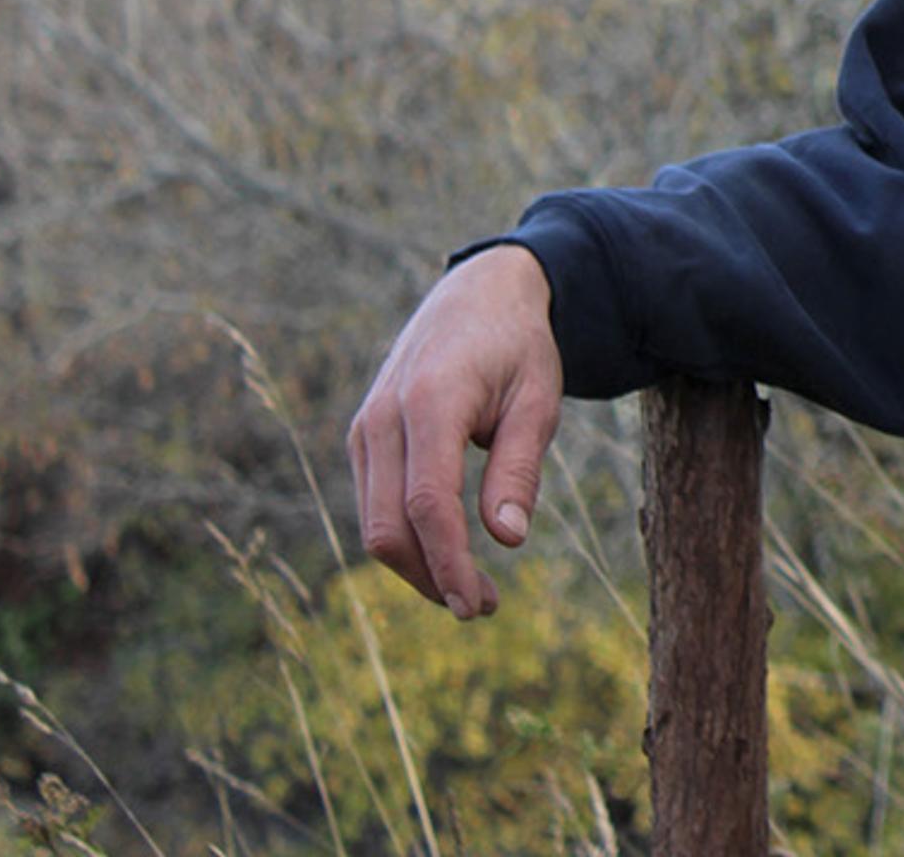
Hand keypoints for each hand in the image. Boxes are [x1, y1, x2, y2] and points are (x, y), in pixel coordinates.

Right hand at [348, 243, 562, 617]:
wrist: (477, 296)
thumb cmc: (518, 348)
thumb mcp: (539, 400)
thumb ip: (520, 467)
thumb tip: (508, 539)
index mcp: (431, 401)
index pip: (427, 503)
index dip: (449, 563)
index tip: (476, 605)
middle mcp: (383, 417)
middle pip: (388, 526)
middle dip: (431, 577)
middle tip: (484, 607)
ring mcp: (365, 428)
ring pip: (374, 523)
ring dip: (417, 567)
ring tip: (475, 591)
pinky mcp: (364, 439)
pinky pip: (374, 504)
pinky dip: (407, 538)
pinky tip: (448, 554)